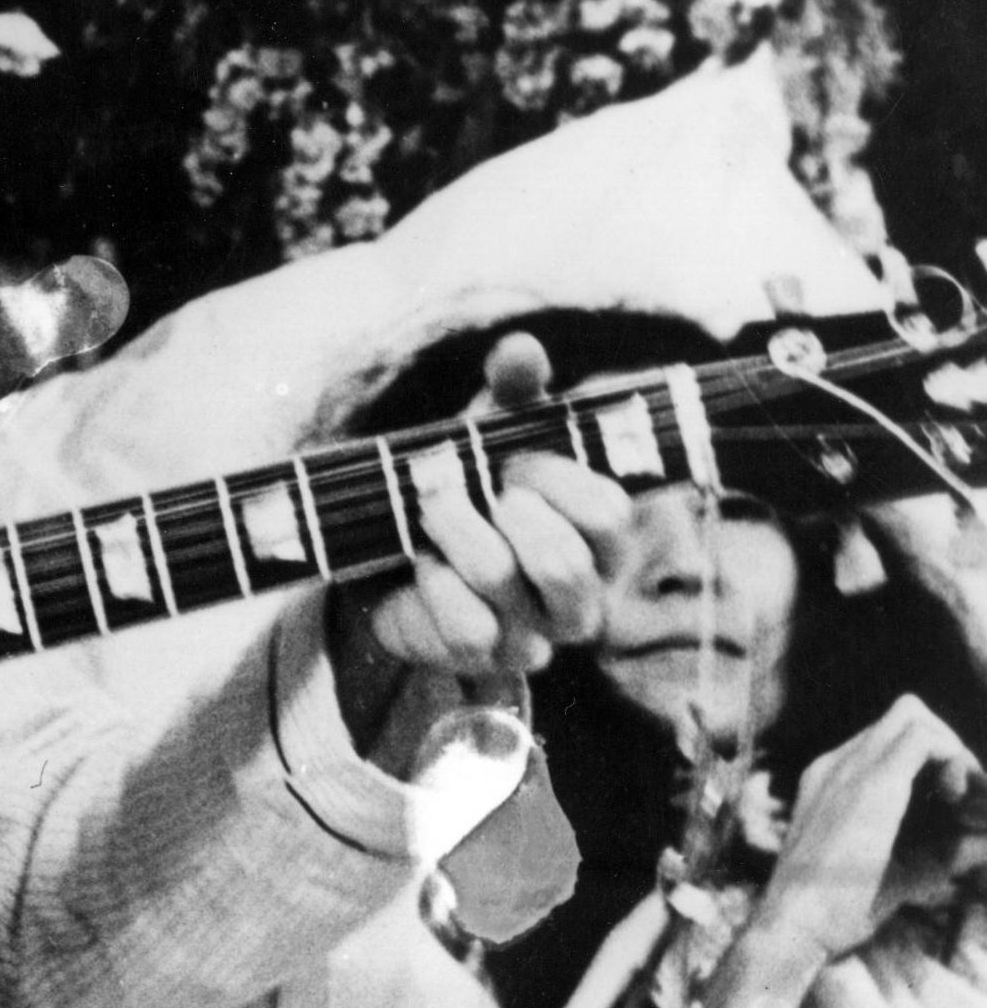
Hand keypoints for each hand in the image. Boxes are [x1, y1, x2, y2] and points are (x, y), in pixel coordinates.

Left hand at [331, 334, 632, 736]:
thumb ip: (512, 391)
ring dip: (454, 532)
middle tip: (454, 483)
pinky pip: (465, 626)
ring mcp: (535, 636)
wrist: (398, 552)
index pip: (610, 514)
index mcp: (600, 540)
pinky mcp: (482, 661)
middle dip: (500, 511)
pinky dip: (434, 582)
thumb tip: (520, 347)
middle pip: (564, 560)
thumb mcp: (489, 432)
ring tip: (429, 509)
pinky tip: (423, 563)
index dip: (554, 479)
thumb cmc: (469, 488)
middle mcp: (581, 596)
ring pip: (502, 581)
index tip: (509, 460)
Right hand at [740, 695, 986, 979]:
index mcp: (835, 780)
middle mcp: (837, 763)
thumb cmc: (842, 908)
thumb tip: (983, 836)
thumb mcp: (900, 869)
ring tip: (962, 803)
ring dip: (950, 753)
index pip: (892, 738)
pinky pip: (924, 739)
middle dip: (947, 751)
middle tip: (963, 802)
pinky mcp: (872, 784)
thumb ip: (941, 846)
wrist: (797, 923)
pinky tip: (957, 803)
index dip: (933, 761)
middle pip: (905, 716)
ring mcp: (850, 768)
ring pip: (914, 717)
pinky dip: (954, 761)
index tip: (953, 807)